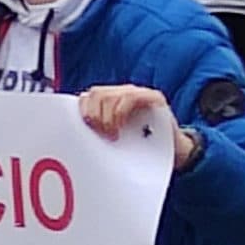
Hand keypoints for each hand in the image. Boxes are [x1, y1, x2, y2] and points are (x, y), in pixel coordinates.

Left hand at [79, 85, 194, 167]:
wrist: (173, 152)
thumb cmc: (140, 147)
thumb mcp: (114, 139)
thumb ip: (98, 131)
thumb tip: (71, 139)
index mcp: (108, 102)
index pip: (85, 98)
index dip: (81, 112)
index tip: (83, 130)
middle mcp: (121, 93)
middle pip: (95, 94)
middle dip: (92, 115)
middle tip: (100, 134)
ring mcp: (137, 93)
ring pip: (107, 95)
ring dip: (105, 117)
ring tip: (112, 134)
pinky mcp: (153, 97)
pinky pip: (130, 97)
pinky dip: (121, 113)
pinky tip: (122, 127)